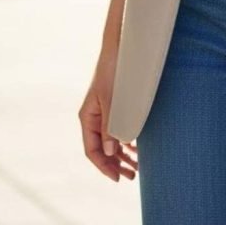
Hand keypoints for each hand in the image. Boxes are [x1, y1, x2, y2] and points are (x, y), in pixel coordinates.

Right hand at [78, 48, 137, 181]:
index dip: (103, 166)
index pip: (92, 150)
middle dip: (116, 164)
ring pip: (111, 141)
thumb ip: (111, 125)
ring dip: (123, 155)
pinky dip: (127, 141)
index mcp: (88, 117)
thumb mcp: (112, 99)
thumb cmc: (113, 70)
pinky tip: (137, 148)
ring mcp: (104, 112)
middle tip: (132, 176)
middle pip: (102, 149)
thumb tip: (110, 151)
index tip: (118, 178)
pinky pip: (118, 130)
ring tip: (137, 168)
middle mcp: (94, 118)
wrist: (118, 47)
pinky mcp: (114, 106)